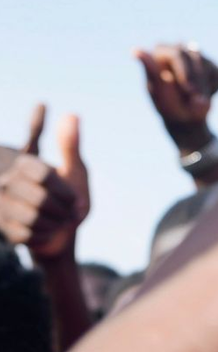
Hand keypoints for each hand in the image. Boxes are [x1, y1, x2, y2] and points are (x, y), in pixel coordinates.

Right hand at [0, 107, 87, 261]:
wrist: (64, 232)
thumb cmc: (71, 199)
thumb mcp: (76, 172)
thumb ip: (71, 145)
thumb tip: (72, 114)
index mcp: (24, 164)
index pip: (44, 175)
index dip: (66, 192)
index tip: (73, 198)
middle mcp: (6, 181)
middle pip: (41, 199)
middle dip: (63, 211)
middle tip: (67, 213)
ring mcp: (2, 206)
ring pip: (33, 218)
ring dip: (55, 225)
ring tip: (57, 222)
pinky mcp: (4, 229)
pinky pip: (29, 236)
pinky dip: (46, 237)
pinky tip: (47, 232)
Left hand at [133, 43, 217, 144]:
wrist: (186, 119)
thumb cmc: (168, 105)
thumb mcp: (158, 91)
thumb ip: (151, 70)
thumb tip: (135, 51)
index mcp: (162, 51)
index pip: (177, 54)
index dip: (186, 73)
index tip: (189, 91)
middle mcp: (179, 49)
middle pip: (196, 58)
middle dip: (198, 83)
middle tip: (197, 102)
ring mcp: (198, 56)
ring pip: (210, 68)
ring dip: (205, 90)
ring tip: (196, 102)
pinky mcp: (213, 66)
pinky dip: (214, 90)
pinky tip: (204, 94)